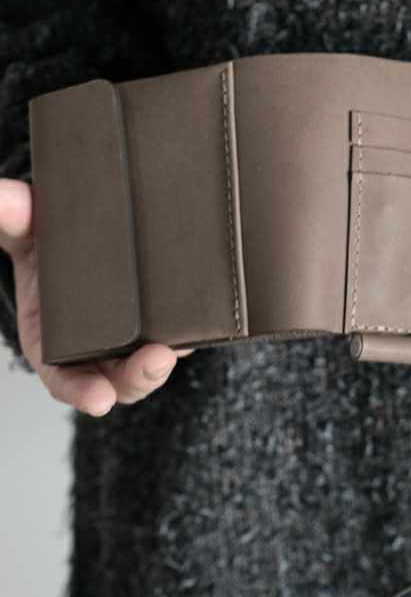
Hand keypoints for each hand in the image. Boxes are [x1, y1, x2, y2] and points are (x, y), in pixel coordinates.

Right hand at [0, 177, 193, 416]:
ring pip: (155, 360)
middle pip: (123, 376)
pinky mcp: (167, 318)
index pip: (68, 379)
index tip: (99, 399)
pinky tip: (205, 319)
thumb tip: (1, 198)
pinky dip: (192, 331)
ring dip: (169, 357)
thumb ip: (15, 218)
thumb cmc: (47, 246)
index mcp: (57, 344)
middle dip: (139, 376)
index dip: (82, 391)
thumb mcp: (27, 232)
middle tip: (156, 360)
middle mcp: (100, 348)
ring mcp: (137, 336)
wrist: (84, 235)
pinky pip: (182, 332)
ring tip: (183, 344)